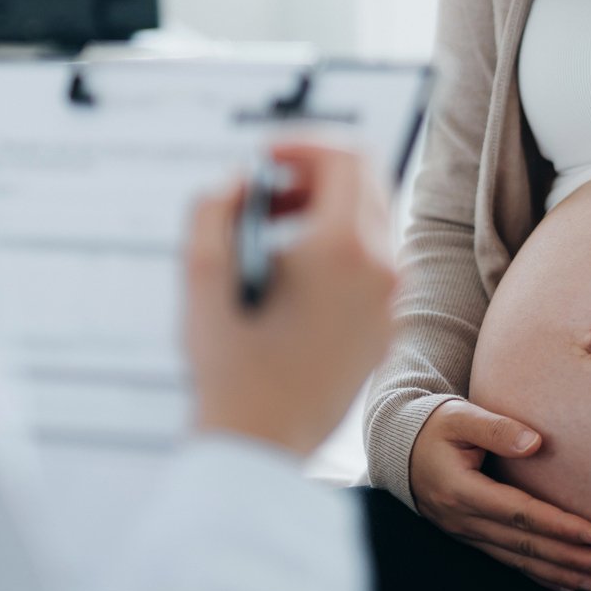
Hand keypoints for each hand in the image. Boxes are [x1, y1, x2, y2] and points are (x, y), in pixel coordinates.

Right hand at [185, 137, 395, 457]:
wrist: (261, 447)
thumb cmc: (229, 368)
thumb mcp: (200, 275)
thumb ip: (211, 207)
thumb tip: (238, 180)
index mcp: (343, 247)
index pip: (346, 157)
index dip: (302, 143)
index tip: (262, 158)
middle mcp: (382, 268)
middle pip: (364, 183)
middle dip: (311, 175)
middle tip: (262, 198)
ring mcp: (390, 300)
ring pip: (370, 221)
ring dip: (324, 212)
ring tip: (271, 238)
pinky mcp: (386, 325)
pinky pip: (373, 262)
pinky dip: (337, 248)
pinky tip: (291, 277)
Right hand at [409, 398, 590, 590]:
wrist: (401, 446)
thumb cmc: (435, 425)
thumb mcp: (461, 416)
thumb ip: (497, 428)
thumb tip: (536, 443)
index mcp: (463, 490)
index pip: (519, 513)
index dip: (558, 526)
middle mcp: (463, 519)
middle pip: (523, 545)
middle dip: (568, 558)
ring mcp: (464, 532)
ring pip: (517, 560)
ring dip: (557, 572)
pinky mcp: (469, 536)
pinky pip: (506, 561)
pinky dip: (537, 576)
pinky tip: (563, 586)